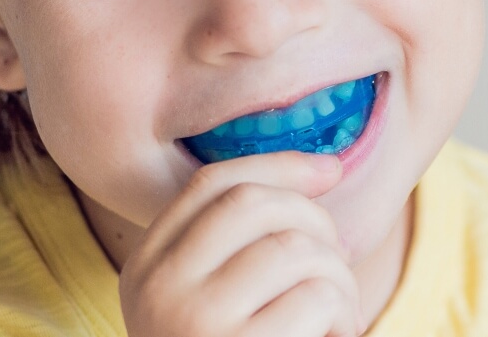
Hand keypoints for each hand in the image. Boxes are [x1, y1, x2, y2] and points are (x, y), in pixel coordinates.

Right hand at [119, 151, 360, 336]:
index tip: (331, 169)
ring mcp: (193, 322)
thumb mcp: (204, 305)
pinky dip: (343, 316)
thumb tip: (323, 167)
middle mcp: (157, 290)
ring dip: (338, 278)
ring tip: (337, 316)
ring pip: (295, 249)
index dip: (280, 166)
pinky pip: (316, 298)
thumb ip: (233, 249)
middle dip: (316, 224)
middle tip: (335, 267)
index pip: (213, 185)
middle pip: (255, 204)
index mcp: (144, 270)